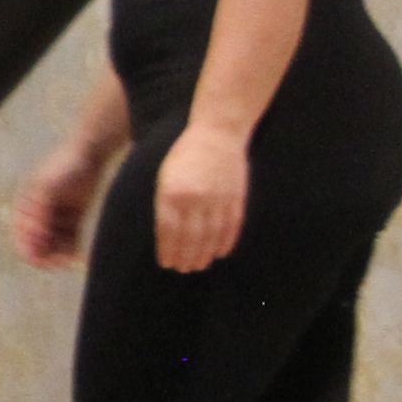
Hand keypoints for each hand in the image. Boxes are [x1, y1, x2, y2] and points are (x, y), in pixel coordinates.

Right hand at [10, 134, 112, 269]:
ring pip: (54, 245)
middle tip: (61, 263)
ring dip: (60, 254)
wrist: (90, 153)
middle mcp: (38, 214)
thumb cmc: (65, 166)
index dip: (30, 251)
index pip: (21, 237)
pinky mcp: (72, 219)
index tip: (43, 261)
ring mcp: (55, 217)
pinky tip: (77, 254)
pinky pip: (69, 241)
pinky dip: (71, 249)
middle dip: (47, 255)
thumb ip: (39, 211)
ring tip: (72, 258)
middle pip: (38, 244)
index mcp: (26, 206)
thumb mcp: (49, 187)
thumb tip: (34, 235)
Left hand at [152, 124, 250, 272]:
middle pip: (190, 238)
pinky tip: (219, 252)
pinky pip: (231, 227)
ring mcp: (218, 199)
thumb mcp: (166, 176)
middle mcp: (195, 198)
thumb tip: (167, 237)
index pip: (168, 231)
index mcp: (172, 192)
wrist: (218, 133)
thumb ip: (165, 205)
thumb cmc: (185, 155)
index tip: (167, 263)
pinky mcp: (236, 198)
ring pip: (211, 236)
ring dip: (204, 254)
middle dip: (186, 257)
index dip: (168, 250)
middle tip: (183, 269)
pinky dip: (225, 242)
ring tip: (198, 264)